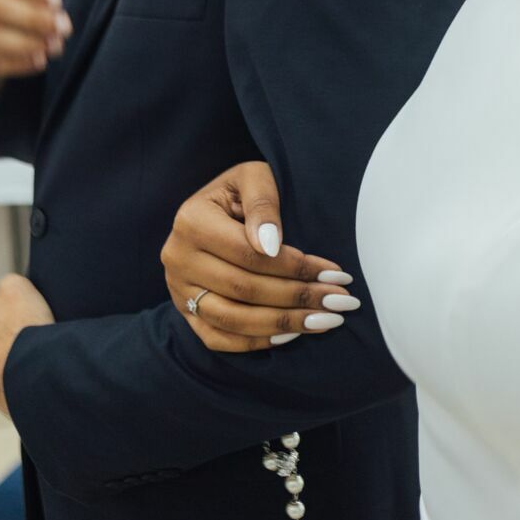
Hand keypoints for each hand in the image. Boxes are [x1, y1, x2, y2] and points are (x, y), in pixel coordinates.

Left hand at [0, 274, 55, 415]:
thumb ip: (8, 283)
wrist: (34, 372)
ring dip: (18, 359)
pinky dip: (24, 377)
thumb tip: (7, 289)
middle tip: (33, 336)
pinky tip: (38, 371)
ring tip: (38, 355)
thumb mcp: (17, 287)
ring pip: (3, 363)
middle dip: (11, 339)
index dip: (11, 312)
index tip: (26, 315)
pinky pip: (13, 382)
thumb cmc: (23, 326)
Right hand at [162, 162, 359, 352]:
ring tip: (325, 321)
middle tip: (341, 301)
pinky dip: (255, 342)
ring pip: (232, 319)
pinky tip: (291, 336)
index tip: (336, 274)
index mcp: (191, 221)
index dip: (296, 267)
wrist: (214, 208)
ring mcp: (178, 290)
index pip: (250, 254)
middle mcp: (178, 258)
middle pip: (244, 290)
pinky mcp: (184, 311)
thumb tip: (271, 245)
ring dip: (284, 324)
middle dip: (299, 297)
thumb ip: (263, 203)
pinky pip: (217, 338)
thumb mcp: (253, 177)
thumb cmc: (241, 190)